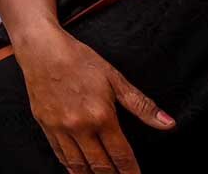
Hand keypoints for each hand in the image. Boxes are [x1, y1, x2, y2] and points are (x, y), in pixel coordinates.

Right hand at [19, 25, 173, 173]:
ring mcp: (59, 127)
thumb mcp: (114, 78)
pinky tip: (77, 170)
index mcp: (101, 115)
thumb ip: (141, 105)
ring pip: (78, 164)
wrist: (40, 47)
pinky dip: (70, 166)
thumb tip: (167, 123)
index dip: (131, 172)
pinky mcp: (44, 124)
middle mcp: (79, 126)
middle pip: (100, 166)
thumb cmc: (77, 59)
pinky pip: (59, 153)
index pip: (121, 156)